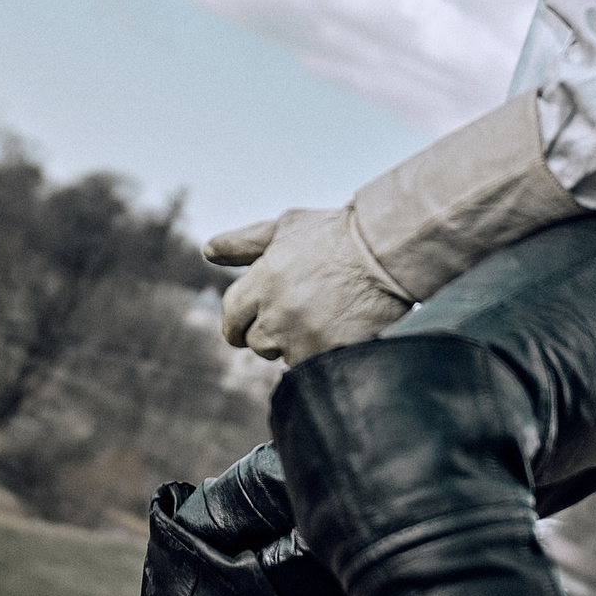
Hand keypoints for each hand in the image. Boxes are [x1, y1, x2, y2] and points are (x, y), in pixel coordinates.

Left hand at [209, 206, 411, 364]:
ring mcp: (304, 337)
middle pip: (255, 341)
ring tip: (323, 317)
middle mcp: (278, 312)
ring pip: (283, 357)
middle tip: (297, 314)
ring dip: (296, 344)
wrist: (387, 252)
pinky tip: (337, 330)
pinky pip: (312, 367)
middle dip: (269, 332)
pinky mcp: (329, 355)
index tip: (249, 322)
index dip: (239, 320)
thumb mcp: (285, 228)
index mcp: (263, 280)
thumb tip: (207, 251)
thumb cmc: (335, 234)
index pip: (231, 316)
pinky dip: (321, 353)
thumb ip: (243, 243)